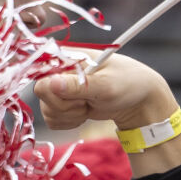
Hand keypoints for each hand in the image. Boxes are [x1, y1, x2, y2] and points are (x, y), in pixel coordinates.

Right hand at [37, 53, 177, 133]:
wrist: (138, 100)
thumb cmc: (127, 84)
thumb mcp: (106, 86)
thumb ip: (78, 86)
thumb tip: (51, 84)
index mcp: (67, 57)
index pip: (41, 78)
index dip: (56, 93)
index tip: (79, 96)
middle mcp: (59, 71)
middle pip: (42, 97)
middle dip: (66, 107)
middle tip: (88, 102)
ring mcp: (60, 88)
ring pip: (47, 111)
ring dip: (70, 116)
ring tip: (89, 106)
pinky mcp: (64, 104)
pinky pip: (53, 120)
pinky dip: (69, 122)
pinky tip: (85, 113)